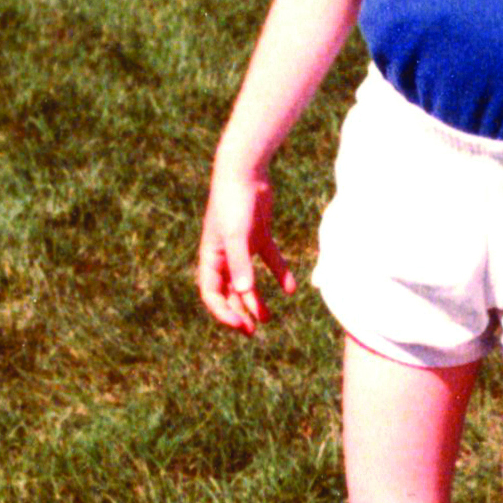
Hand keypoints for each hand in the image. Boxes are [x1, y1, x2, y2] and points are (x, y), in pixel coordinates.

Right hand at [197, 152, 295, 334]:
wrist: (245, 171)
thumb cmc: (234, 203)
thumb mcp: (237, 235)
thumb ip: (241, 264)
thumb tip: (245, 292)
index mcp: (211, 257)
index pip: (212, 294)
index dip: (224, 312)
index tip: (241, 325)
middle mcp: (225, 255)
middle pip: (229, 292)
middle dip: (238, 312)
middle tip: (252, 331)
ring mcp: (242, 246)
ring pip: (248, 281)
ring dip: (256, 300)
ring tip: (269, 318)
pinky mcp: (259, 236)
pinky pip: (269, 261)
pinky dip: (279, 274)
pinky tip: (291, 288)